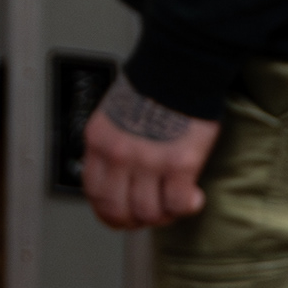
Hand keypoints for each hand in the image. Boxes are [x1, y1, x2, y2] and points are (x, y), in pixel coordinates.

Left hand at [82, 82, 220, 229]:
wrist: (178, 66)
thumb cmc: (151, 87)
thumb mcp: (113, 116)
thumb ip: (112, 146)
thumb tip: (119, 178)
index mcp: (99, 141)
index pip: (94, 193)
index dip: (109, 212)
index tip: (122, 215)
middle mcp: (118, 154)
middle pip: (117, 210)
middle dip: (134, 221)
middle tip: (152, 215)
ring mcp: (148, 160)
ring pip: (149, 212)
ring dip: (165, 214)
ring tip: (175, 202)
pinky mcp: (179, 162)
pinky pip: (178, 203)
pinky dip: (186, 206)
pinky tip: (193, 196)